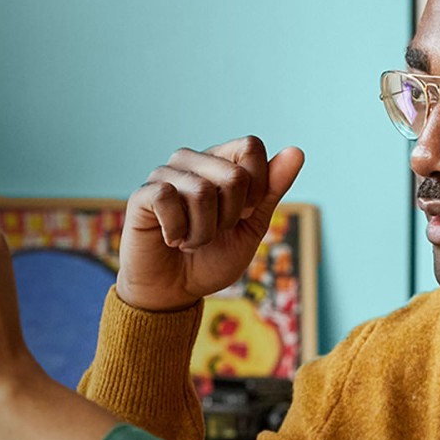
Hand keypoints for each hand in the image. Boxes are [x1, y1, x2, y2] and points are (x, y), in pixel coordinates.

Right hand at [117, 137, 304, 311]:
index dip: (257, 187)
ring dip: (203, 232)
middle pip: (233, 175)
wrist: (174, 292)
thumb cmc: (212, 258)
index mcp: (220, 162)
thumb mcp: (251, 226)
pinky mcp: (142, 194)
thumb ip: (271, 190)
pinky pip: (169, 200)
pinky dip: (178, 232)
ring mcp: (164, 174)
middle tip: (213, 232)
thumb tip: (296, 151)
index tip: (244, 214)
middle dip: (230, 218)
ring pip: (202, 192)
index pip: (250, 146)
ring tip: (190, 240)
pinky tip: (171, 239)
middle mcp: (192, 161)